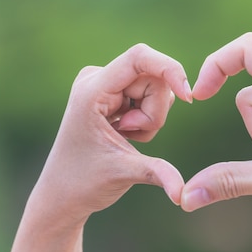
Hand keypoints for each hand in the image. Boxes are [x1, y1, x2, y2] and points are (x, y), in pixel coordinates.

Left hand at [30, 44, 191, 227]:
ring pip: (155, 88)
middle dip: (155, 112)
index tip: (188, 96)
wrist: (63, 192)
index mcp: (92, 90)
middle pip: (154, 78)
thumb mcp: (124, 173)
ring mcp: (104, 84)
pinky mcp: (112, 92)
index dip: (169, 70)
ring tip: (125, 136)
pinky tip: (124, 133)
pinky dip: (146, 118)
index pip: (139, 58)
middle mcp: (97, 78)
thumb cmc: (84, 182)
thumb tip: (183, 194)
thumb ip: (157, 173)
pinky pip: (148, 95)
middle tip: (131, 136)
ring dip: (150, 117)